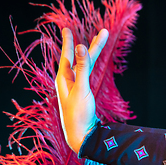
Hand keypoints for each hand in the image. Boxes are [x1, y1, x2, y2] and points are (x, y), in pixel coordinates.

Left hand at [55, 27, 108, 153]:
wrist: (80, 136)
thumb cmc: (78, 114)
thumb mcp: (81, 89)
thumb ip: (82, 67)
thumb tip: (80, 46)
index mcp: (63, 79)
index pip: (67, 54)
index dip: (69, 41)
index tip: (67, 29)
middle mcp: (68, 81)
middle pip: (79, 58)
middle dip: (89, 44)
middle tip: (99, 32)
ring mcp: (75, 88)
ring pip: (85, 65)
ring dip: (93, 53)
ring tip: (102, 40)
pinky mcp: (82, 95)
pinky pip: (87, 75)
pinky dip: (91, 66)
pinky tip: (91, 62)